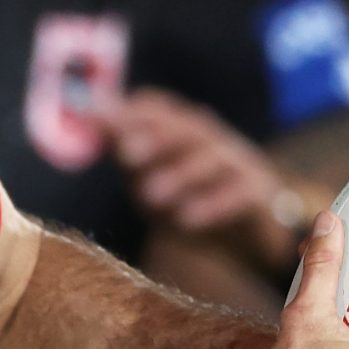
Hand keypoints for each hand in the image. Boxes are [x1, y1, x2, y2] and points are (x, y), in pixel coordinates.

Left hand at [104, 88, 303, 271]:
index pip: (159, 108)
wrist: (240, 239)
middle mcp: (211, 140)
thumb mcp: (148, 175)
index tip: (101, 120)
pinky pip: (240, 194)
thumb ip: (124, 145)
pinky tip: (188, 220)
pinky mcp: (258, 193)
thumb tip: (90, 112)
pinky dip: (214, 205)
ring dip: (180, 175)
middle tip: (126, 156)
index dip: (132, 112)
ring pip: (212, 159)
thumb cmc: (186, 198)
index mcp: (182, 129)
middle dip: (156, 138)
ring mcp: (238, 163)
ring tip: (149, 197)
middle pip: (186, 128)